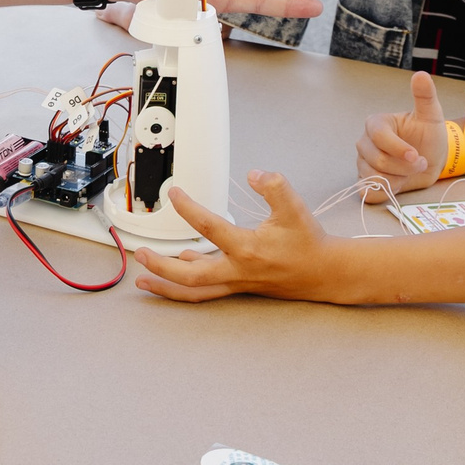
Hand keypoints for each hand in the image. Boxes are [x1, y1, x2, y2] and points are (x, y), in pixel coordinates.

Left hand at [133, 171, 349, 302]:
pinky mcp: (240, 285)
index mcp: (247, 248)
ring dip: (167, 286)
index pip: (207, 227)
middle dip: (161, 268)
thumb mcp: (295, 208)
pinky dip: (188, 283)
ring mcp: (237, 281)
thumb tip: (254, 174)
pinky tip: (181, 266)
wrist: (325, 273)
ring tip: (142, 281)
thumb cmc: (308, 241)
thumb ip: (275, 186)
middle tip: (140, 255)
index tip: (174, 193)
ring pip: (195, 291)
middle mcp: (237, 270)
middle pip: (190, 277)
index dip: (187, 208)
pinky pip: (207, 289)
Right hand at [356, 71, 448, 198]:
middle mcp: (365, 143)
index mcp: (376, 124)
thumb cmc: (428, 135)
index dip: (398, 148)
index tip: (416, 155)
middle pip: (377, 160)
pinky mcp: (366, 181)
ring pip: (374, 177)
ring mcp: (363, 163)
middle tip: (420, 162)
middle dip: (403, 166)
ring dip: (398, 178)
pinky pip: (368, 192)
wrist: (432, 159)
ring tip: (410, 171)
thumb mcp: (431, 115)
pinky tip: (398, 183)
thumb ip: (425, 95)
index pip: (378, 136)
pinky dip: (384, 192)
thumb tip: (421, 74)